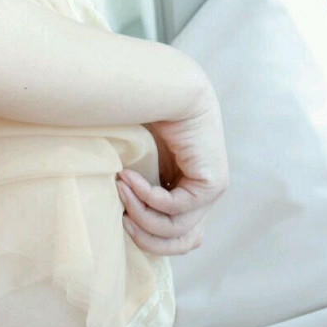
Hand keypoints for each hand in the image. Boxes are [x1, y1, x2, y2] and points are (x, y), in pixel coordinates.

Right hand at [116, 88, 229, 255]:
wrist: (166, 84)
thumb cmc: (143, 113)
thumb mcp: (136, 160)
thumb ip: (135, 187)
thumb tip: (114, 218)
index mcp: (184, 190)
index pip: (174, 236)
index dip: (145, 236)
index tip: (119, 217)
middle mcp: (201, 194)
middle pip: (178, 242)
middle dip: (143, 236)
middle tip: (119, 217)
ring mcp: (211, 191)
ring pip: (175, 230)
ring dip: (140, 214)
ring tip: (119, 188)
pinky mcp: (213, 183)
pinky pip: (175, 207)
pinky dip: (147, 197)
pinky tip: (128, 176)